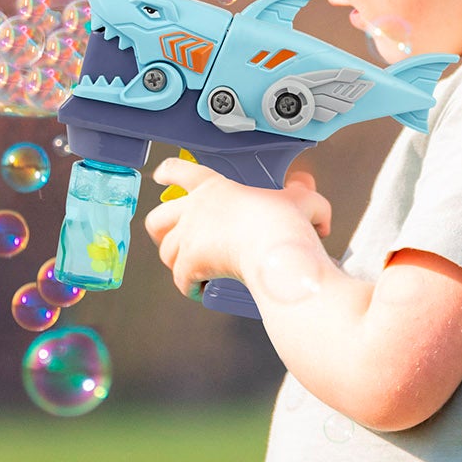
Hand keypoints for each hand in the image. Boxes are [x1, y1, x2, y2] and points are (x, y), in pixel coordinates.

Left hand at [142, 157, 332, 298]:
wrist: (276, 251)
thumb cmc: (285, 224)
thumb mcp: (300, 199)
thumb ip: (301, 191)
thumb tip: (305, 188)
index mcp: (213, 187)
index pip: (178, 171)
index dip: (167, 173)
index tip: (161, 176)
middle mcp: (193, 210)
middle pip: (156, 219)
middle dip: (160, 231)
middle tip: (170, 238)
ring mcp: (187, 238)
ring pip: (166, 252)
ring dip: (176, 262)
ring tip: (193, 269)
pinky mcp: (189, 265)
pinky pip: (180, 279)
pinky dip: (189, 287)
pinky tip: (199, 290)